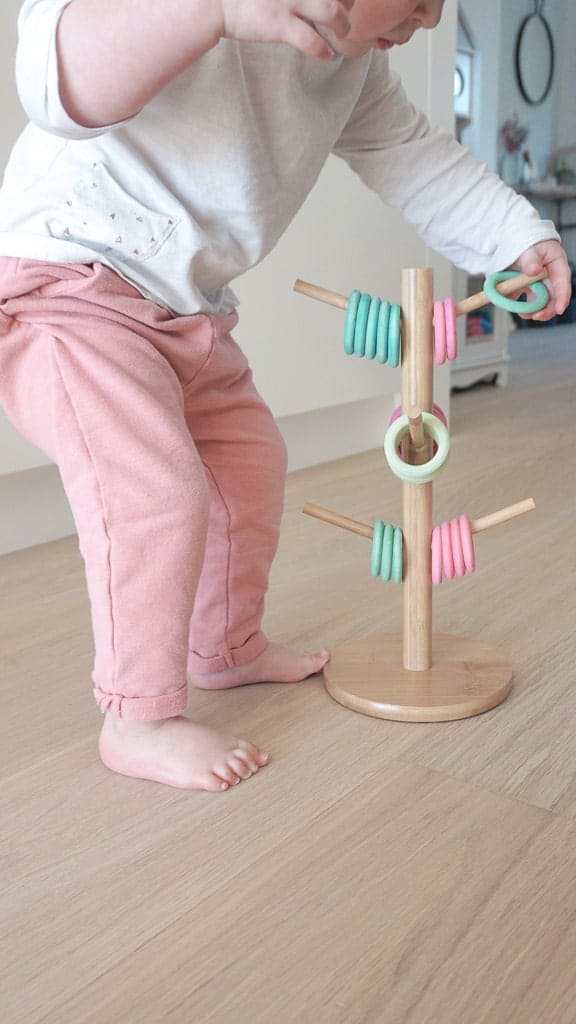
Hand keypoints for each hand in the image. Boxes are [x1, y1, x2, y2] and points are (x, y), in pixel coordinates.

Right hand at [219, 0, 353, 60]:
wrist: (214, 0)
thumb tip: (301, 0)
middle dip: (347, 0)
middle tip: (346, 9)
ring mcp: (289, 1)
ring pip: (333, 13)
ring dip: (343, 24)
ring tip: (342, 31)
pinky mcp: (280, 25)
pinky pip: (313, 42)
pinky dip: (324, 51)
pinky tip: (327, 55)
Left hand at [508, 240, 570, 320]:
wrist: (515, 241)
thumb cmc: (529, 242)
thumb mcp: (531, 248)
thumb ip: (531, 259)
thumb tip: (533, 270)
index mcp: (557, 265)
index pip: (563, 283)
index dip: (562, 298)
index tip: (559, 310)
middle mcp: (550, 277)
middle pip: (553, 298)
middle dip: (546, 310)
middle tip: (536, 316)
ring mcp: (539, 284)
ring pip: (541, 302)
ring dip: (533, 311)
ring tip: (524, 314)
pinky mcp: (528, 289)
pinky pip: (526, 301)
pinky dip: (520, 306)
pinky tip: (514, 307)